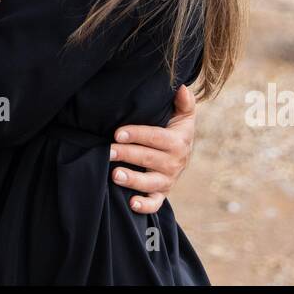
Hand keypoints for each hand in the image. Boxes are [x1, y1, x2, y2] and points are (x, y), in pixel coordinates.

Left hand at [109, 85, 196, 213]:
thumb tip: (181, 87)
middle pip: (148, 159)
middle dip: (128, 155)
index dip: (137, 134)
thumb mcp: (184, 116)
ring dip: (133, 180)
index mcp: (177, 142)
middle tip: (108, 151)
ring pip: (150, 183)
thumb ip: (184, 102)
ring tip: (115, 175)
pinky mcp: (162, 194)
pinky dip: (145, 206)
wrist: (182, 155)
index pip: (155, 137)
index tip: (118, 133)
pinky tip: (131, 203)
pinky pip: (155, 204)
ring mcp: (167, 180)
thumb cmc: (176, 131)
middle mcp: (174, 163)